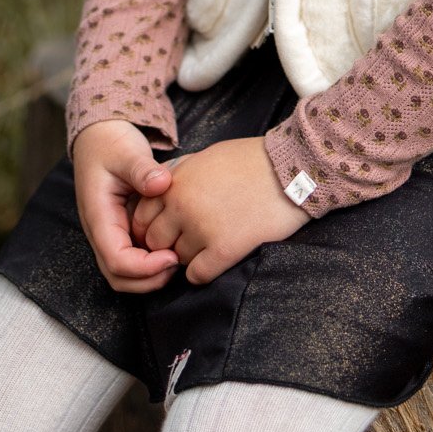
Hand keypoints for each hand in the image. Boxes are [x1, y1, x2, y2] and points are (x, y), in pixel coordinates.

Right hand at [71, 119, 180, 293]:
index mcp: (98, 216)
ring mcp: (110, 234)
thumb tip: (161, 184)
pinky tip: (172, 247)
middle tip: (179, 264)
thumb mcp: (126, 152)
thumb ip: (142, 169)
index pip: (116, 260)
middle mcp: (101, 232)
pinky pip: (133, 259)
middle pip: (118, 276)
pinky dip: (151, 263)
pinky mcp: (121, 231)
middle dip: (148, 279)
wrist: (100, 138)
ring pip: (125, 273)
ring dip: (150, 276)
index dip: (144, 267)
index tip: (172, 255)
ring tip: (178, 259)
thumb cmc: (111, 144)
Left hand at [128, 135, 309, 285]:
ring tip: (208, 246)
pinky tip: (216, 260)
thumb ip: (179, 173)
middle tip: (187, 241)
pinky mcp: (224, 249)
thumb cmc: (251, 160)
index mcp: (174, 183)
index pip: (141, 217)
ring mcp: (202, 228)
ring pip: (176, 259)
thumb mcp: (206, 156)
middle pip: (155, 241)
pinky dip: (202, 272)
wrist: (290, 170)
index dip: (152, 227)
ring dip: (189, 257)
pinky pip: (197, 275)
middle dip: (167, 244)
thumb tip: (159, 188)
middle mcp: (182, 206)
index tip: (167, 230)